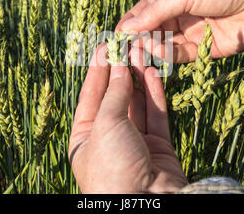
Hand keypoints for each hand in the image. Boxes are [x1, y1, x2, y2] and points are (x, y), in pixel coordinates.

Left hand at [68, 45, 187, 192]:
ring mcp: (135, 144)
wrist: (145, 205)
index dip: (98, 70)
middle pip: (115, 98)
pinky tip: (152, 73)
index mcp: (85, 138)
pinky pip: (155, 115)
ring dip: (138, 79)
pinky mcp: (158, 147)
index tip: (105, 46)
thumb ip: (114, 93)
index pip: (90, 97)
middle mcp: (109, 140)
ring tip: (141, 52)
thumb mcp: (106, 124)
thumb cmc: (112, 168)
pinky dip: (154, 94)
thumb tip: (118, 65)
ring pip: (137, 104)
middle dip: (120, 71)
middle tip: (127, 45)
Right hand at [116, 0, 243, 62]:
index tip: (115, 35)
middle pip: (152, 31)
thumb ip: (157, 11)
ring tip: (139, 49)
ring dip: (150, 48)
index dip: (129, 23)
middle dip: (137, 39)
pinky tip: (157, 52)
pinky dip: (167, 56)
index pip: (145, 11)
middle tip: (123, 48)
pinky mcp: (206, 51)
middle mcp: (182, 15)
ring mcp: (194, 34)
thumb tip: (126, 27)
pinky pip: (181, 56)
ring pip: (164, 45)